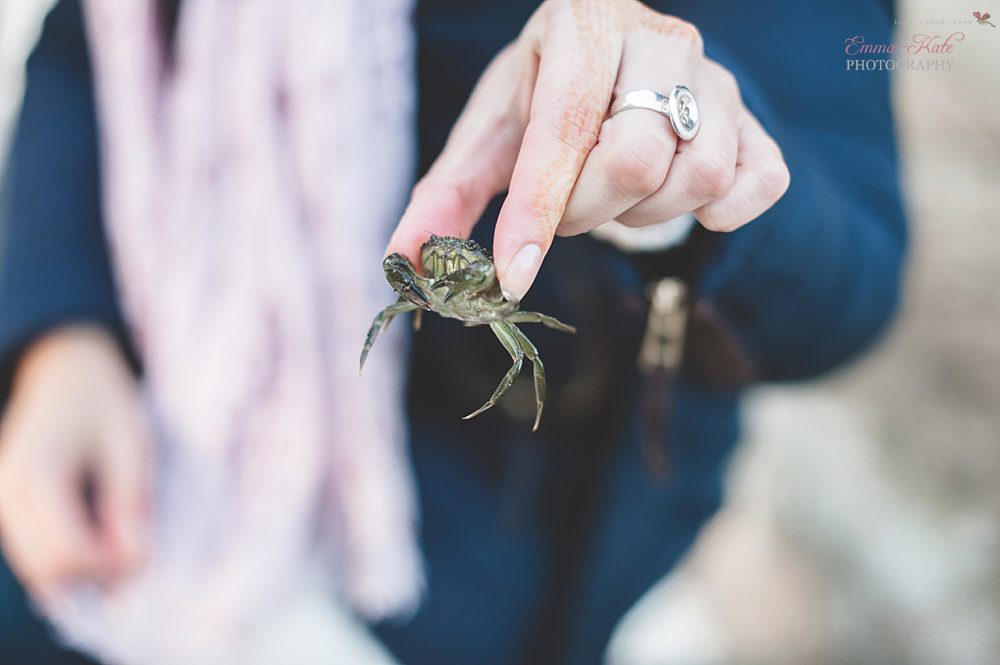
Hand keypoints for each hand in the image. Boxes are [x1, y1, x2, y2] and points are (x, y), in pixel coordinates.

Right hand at [0, 326, 149, 596]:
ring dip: (85, 566)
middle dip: (98, 572)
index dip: (110, 565)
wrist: (65, 372)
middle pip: (48, 569)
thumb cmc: (102, 401)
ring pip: (39, 568)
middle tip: (139, 548)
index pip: (66, 552)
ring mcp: (2, 503)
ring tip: (124, 535)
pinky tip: (102, 529)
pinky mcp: (9, 509)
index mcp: (35, 472)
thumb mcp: (130, 444)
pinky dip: (71, 553)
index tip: (146, 550)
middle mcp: (7, 493)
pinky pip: (36, 551)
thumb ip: (130, 502)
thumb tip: (135, 559)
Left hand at [387, 0, 788, 299]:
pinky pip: (761, 184)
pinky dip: (723, 214)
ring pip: (695, 179)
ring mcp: (717, 78)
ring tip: (614, 197)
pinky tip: (683, 202)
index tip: (512, 275)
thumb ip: (446, 193)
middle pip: (634, 160)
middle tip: (565, 207)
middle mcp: (659, 38)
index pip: (563, 126)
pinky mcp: (755, 120)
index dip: (536, 209)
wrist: (619, 69)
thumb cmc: (545, 100)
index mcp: (581, 24)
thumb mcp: (491, 135)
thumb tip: (402, 259)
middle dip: (586, 212)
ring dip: (643, 216)